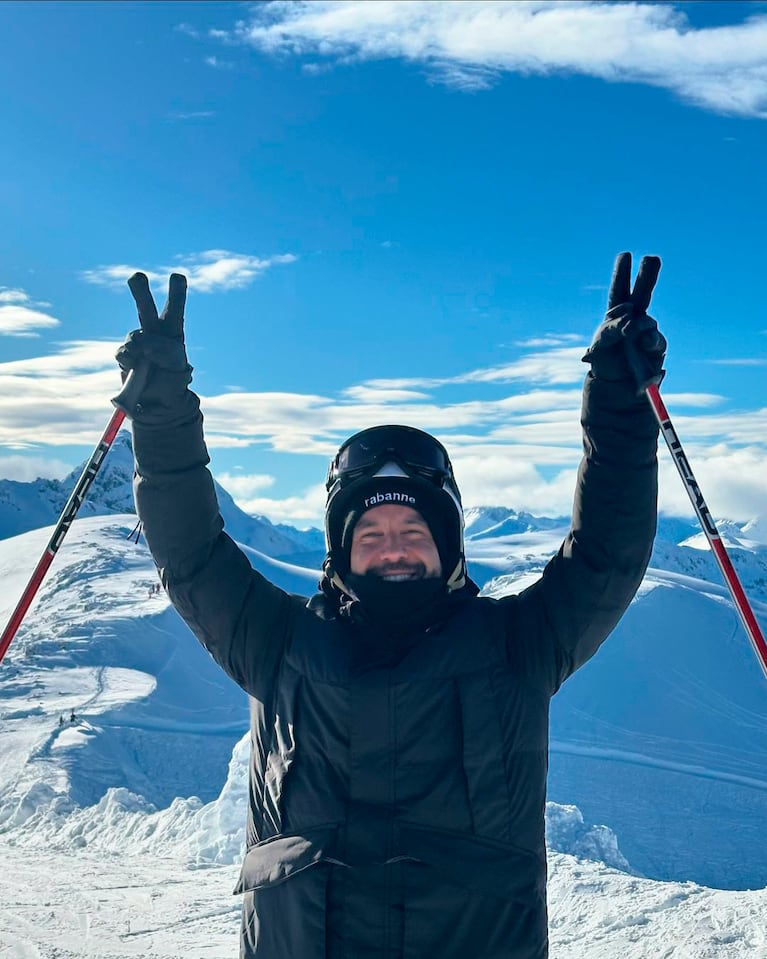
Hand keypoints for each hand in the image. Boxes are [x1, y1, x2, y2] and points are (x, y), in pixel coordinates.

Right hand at [114, 273, 192, 419]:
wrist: (159, 402)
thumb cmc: (174, 380)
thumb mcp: (176, 362)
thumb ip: (162, 349)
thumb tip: (141, 344)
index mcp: (171, 330)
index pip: (174, 309)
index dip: (176, 293)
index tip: (178, 276)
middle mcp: (153, 332)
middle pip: (145, 307)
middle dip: (140, 291)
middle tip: (137, 276)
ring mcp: (137, 344)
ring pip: (134, 336)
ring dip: (141, 348)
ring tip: (148, 362)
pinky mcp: (126, 357)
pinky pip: (125, 353)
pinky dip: (130, 360)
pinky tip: (136, 367)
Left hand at [582, 252, 666, 387]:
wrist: (617, 385)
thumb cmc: (605, 360)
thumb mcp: (601, 342)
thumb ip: (614, 328)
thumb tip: (635, 325)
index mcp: (616, 314)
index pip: (619, 290)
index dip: (622, 273)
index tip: (625, 255)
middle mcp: (634, 318)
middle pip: (642, 293)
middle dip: (647, 276)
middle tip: (652, 258)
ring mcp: (647, 331)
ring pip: (647, 320)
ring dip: (638, 325)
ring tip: (628, 336)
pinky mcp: (656, 346)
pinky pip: (654, 339)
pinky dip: (648, 341)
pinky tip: (644, 345)